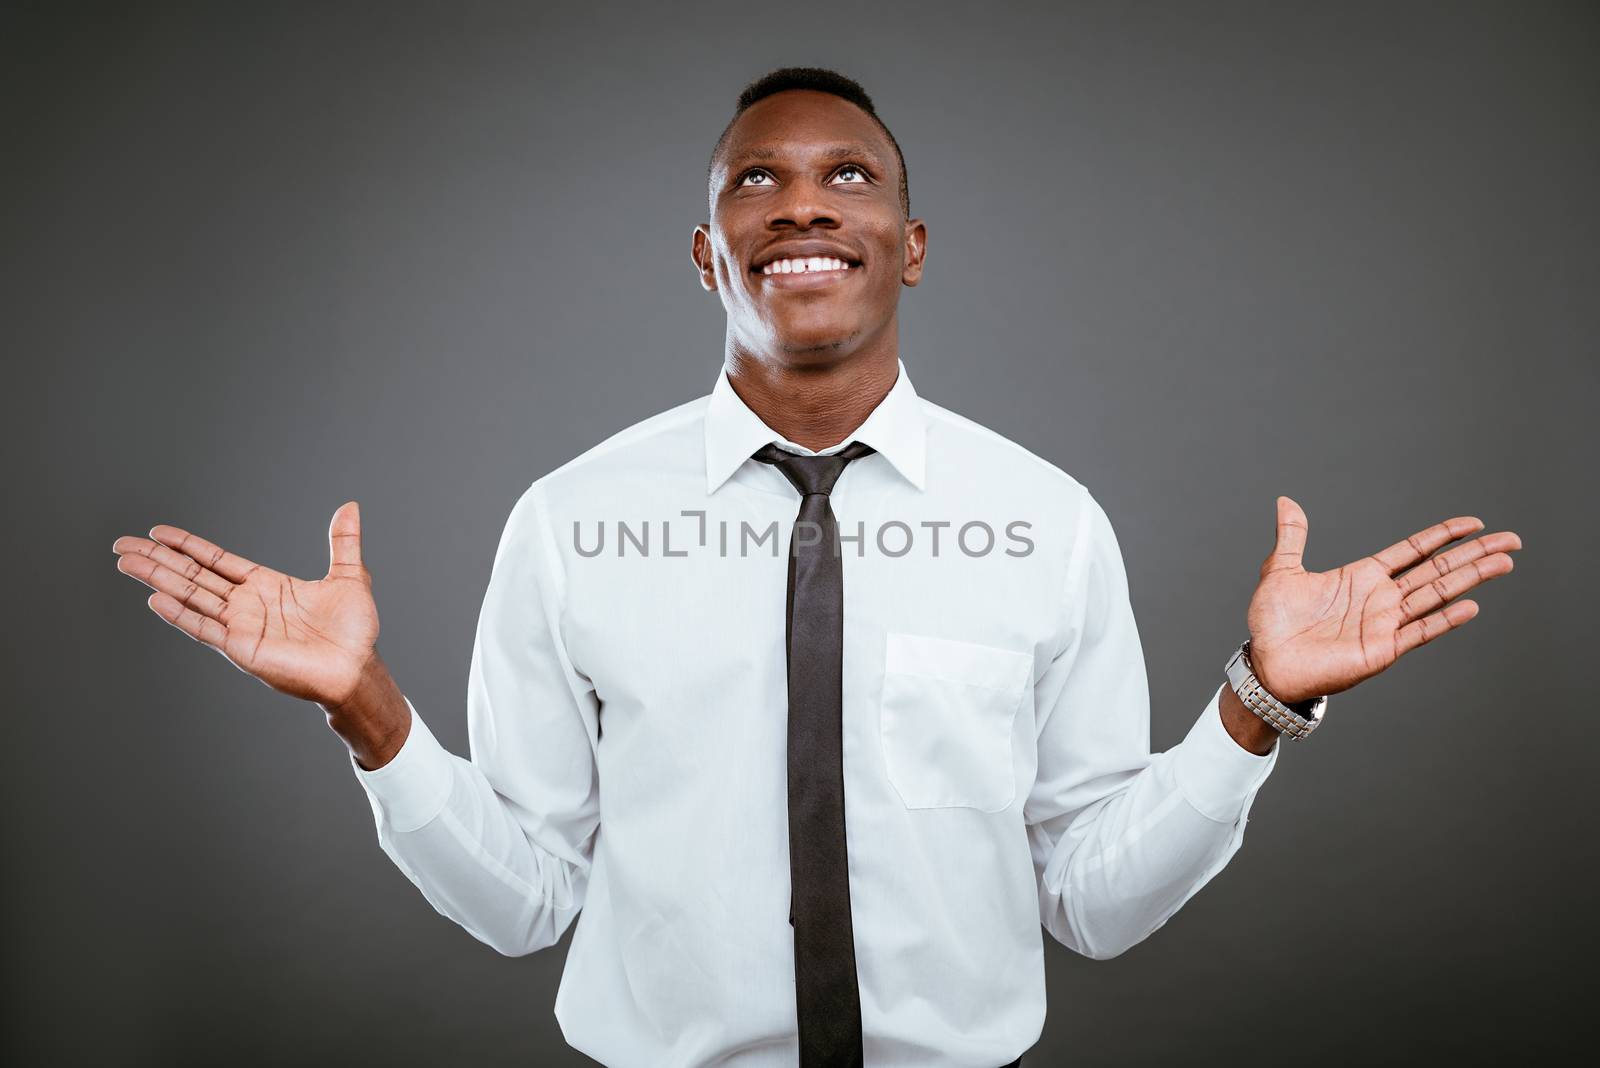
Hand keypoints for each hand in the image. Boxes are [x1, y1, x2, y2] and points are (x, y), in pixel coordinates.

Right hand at [111, 501, 378, 708]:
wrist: (358, 669)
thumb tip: (350, 506)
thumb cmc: (354, 631)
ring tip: (127, 562)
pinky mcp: (241, 648)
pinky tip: (154, 598)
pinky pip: (204, 628)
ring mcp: (241, 626)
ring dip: (158, 579)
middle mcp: (247, 605)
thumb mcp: (349, 576)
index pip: (216, 561)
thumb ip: (343, 542)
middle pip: (193, 576)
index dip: (187, 546)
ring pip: (191, 597)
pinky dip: (180, 614)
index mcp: (265, 586)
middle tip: (122, 545)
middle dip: (158, 559)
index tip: (158, 532)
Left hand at [1244, 496, 1522, 704]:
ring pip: (1438, 595)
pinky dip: (1445, 618)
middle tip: (1511, 539)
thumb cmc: (1274, 623)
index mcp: (1363, 577)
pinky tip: (1471, 605)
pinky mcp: (1383, 649)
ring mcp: (1386, 624)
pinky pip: (1420, 631)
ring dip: (1471, 578)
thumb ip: (1293, 537)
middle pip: (1437, 569)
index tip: (1473, 522)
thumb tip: (1286, 501)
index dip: (1442, 535)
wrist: (1267, 665)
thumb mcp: (1281, 571)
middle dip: (1475, 554)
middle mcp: (1381, 598)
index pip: (1413, 550)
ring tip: (1504, 562)